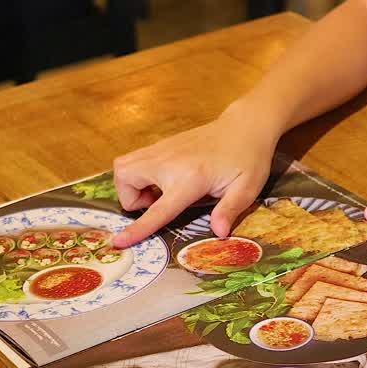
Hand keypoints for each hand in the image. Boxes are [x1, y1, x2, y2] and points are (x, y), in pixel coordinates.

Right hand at [112, 103, 277, 246]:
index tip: (118, 241)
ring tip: (157, 192)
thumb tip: (219, 233)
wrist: (245, 126)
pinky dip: (137, 173)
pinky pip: (133, 158)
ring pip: (122, 165)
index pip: (157, 209)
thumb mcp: (247, 188)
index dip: (137, 228)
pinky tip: (162, 179)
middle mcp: (168, 161)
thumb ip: (230, 210)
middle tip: (154, 204)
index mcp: (189, 178)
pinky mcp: (162, 144)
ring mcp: (162, 148)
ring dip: (130, 185)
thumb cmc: (248, 158)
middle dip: (129, 198)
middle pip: (124, 178)